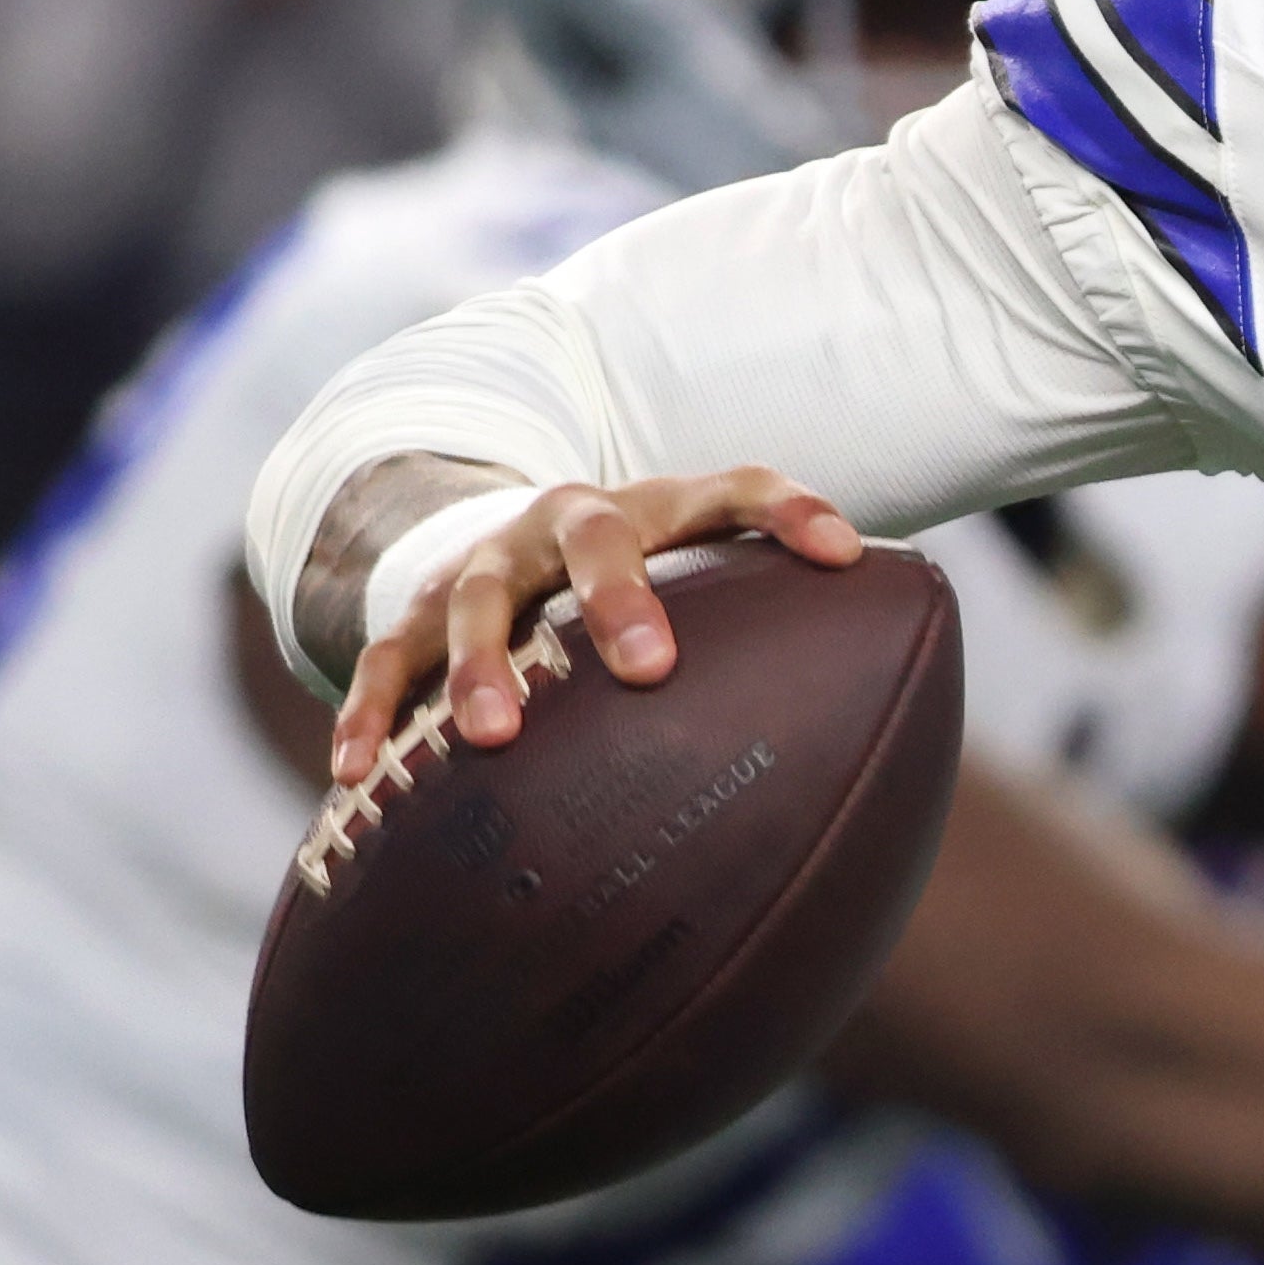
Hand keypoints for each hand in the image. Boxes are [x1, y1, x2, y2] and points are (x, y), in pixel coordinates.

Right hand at [329, 467, 860, 784]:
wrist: (499, 540)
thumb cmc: (642, 577)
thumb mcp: (706, 570)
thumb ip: (789, 609)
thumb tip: (905, 674)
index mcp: (656, 508)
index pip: (736, 489)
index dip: (793, 510)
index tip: (847, 554)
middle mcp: (563, 523)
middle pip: (594, 537)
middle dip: (618, 599)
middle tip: (651, 667)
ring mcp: (482, 566)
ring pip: (474, 600)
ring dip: (483, 663)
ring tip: (497, 734)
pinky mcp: (408, 616)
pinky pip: (380, 662)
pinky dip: (371, 714)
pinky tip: (358, 775)